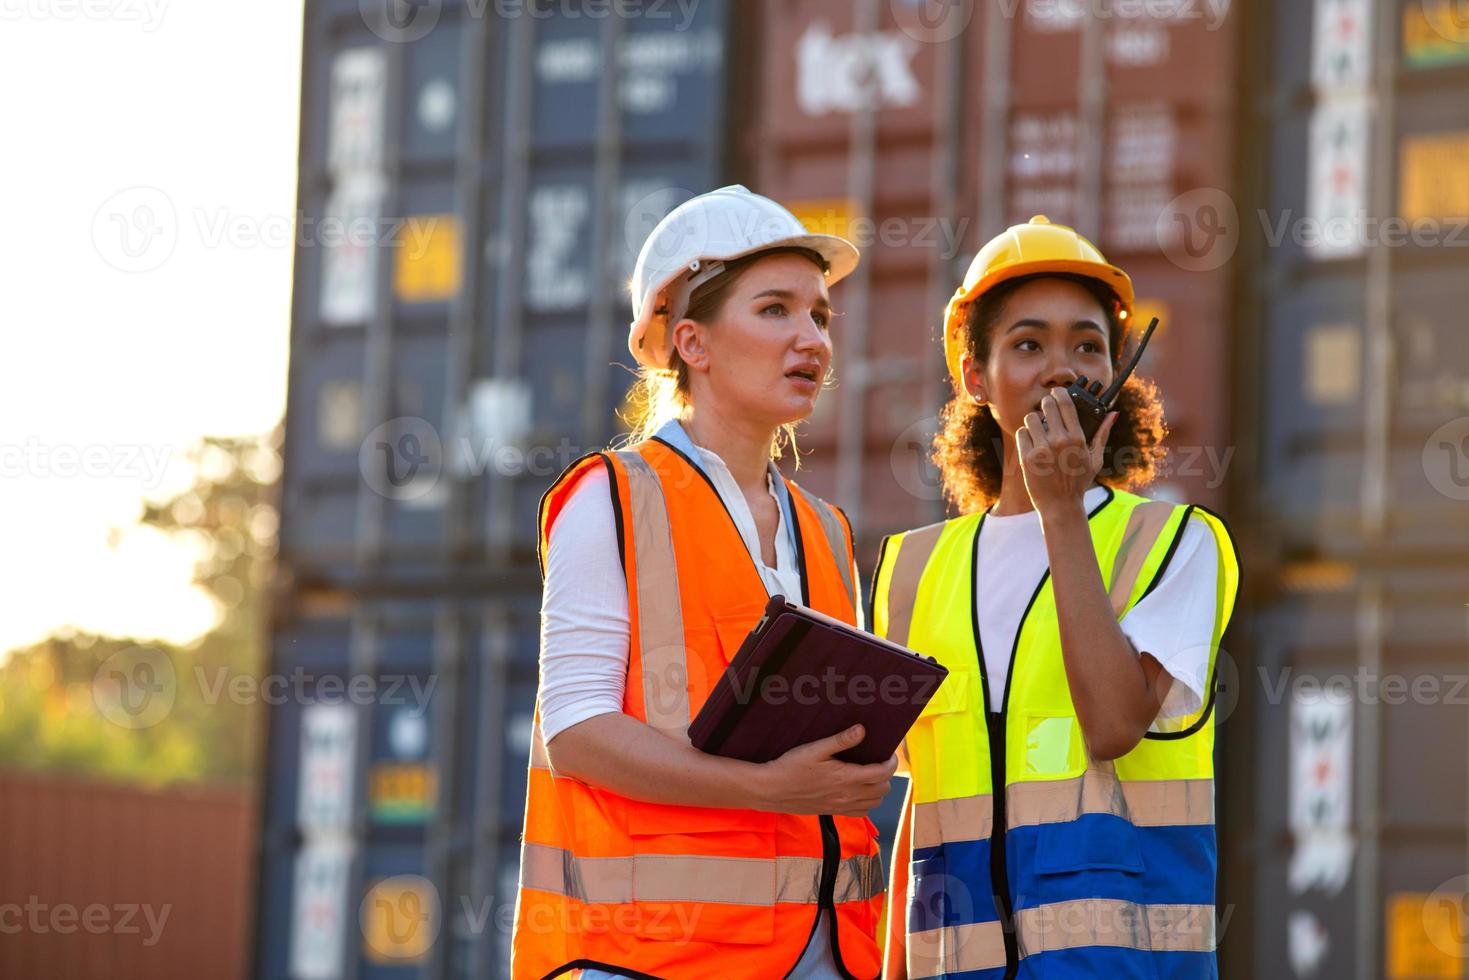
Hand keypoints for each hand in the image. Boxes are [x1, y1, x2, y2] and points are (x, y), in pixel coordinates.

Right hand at [753, 725, 897, 817]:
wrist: (772, 790)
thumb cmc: (791, 767)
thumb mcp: (815, 748)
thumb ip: (840, 740)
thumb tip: (862, 730)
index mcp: (847, 778)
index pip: (882, 773)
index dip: (891, 763)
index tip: (889, 753)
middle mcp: (848, 795)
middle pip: (882, 789)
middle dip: (886, 774)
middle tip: (878, 760)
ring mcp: (841, 806)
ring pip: (875, 802)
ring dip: (878, 789)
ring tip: (870, 774)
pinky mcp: (834, 812)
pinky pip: (861, 812)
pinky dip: (867, 802)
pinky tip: (858, 790)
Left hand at [1015, 387, 1116, 518]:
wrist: (1060, 506)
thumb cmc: (1079, 482)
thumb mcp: (1095, 459)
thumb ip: (1103, 433)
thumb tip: (1114, 413)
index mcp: (1077, 438)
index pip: (1065, 403)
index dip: (1059, 393)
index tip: (1056, 392)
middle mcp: (1059, 441)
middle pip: (1046, 405)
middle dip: (1045, 405)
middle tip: (1045, 409)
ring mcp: (1042, 449)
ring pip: (1030, 418)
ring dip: (1033, 421)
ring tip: (1038, 429)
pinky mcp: (1027, 458)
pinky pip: (1021, 433)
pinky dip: (1025, 436)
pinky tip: (1031, 443)